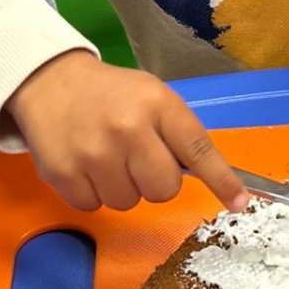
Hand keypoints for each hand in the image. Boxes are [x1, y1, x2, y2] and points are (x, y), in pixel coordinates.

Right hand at [7, 50, 248, 213]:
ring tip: (107, 156)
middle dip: (156, 181)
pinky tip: (85, 164)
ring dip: (122, 187)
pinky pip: (94, 206)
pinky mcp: (63, 173)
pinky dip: (92, 192)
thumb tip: (209, 177)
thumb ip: (179, 133)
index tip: (239, 203)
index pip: (199, 150)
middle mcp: (128, 129)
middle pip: (164, 190)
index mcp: (157, 105)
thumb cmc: (112, 95)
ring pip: (129, 202)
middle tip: (138, 158)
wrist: (49, 82)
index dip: (222, 181)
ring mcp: (93, 153)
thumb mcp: (153, 97)